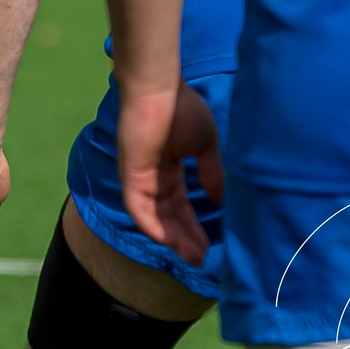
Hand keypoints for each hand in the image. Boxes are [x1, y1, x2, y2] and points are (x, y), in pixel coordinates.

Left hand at [116, 77, 222, 262]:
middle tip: (201, 260)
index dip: (193, 225)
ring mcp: (138, 175)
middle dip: (185, 238)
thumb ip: (211, 171)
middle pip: (167, 215)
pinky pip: (138, 206)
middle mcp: (151, 175)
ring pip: (154, 216)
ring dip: (172, 237)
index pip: (179, 203)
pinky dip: (151, 224)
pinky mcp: (130, 173)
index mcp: (168, 166)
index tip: (210, 246)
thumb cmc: (181, 108)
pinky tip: (168, 240)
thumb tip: (220, 200)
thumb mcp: (205, 144)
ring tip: (192, 256)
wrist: (159, 88)